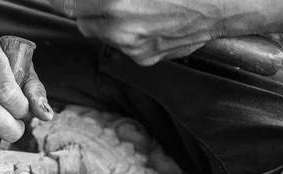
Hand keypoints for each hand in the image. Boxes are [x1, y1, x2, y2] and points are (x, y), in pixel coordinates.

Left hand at [49, 0, 278, 65]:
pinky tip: (146, 20)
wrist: (226, 5)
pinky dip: (126, 34)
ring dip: (105, 22)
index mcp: (116, 2)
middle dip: (84, 10)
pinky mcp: (146, 59)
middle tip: (95, 1)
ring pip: (102, 35)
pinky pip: (123, 46)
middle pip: (82, 23)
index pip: (71, 5)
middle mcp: (121, 29)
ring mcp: (133, 48)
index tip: (56, 0)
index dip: (62, 1)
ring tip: (128, 7)